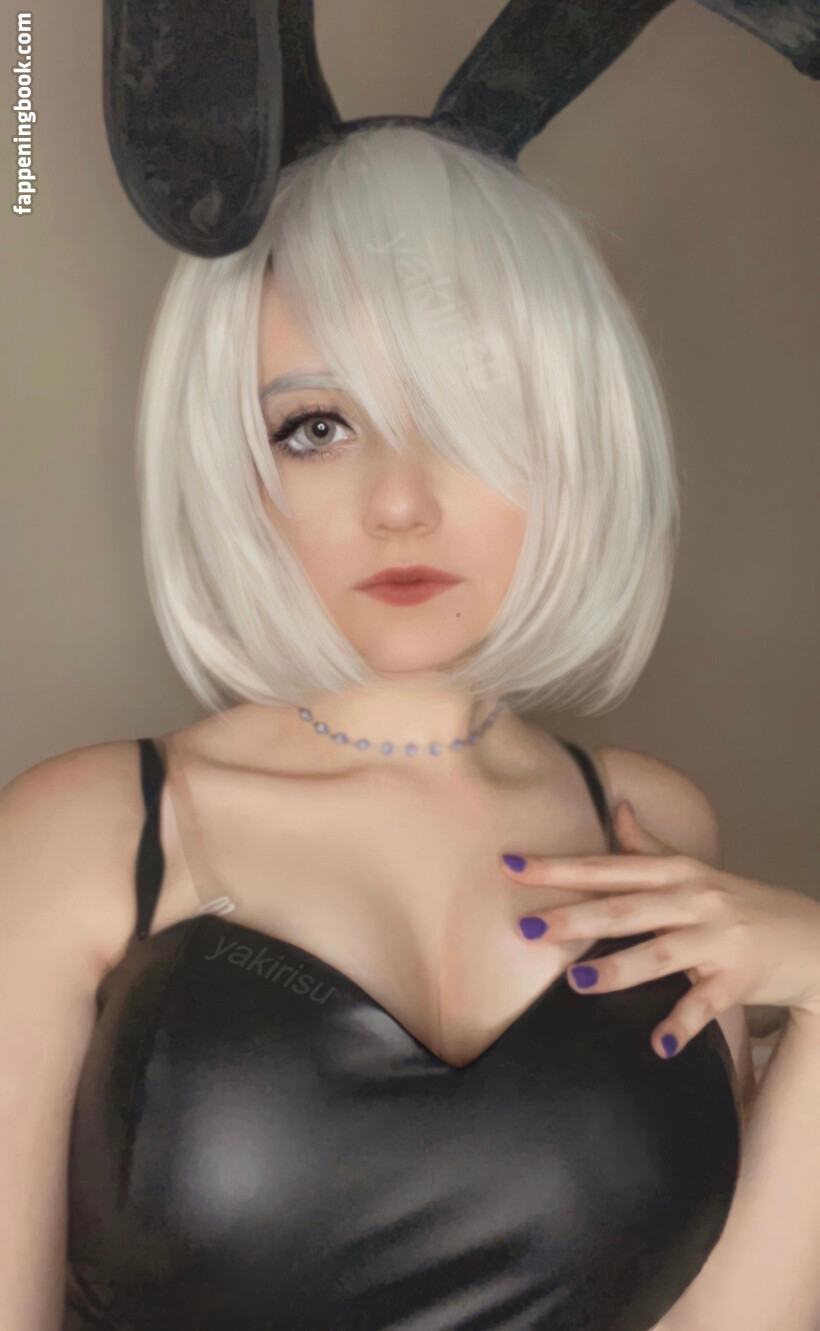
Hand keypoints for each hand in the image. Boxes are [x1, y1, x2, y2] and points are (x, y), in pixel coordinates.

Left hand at [500, 801, 819, 1056]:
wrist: (815, 938)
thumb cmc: (744, 903)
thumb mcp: (697, 870)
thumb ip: (649, 846)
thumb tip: (615, 807)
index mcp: (677, 872)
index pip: (606, 867)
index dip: (558, 867)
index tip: (511, 864)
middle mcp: (694, 900)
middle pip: (626, 907)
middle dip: (575, 916)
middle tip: (529, 927)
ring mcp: (717, 940)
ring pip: (660, 953)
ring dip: (619, 968)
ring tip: (577, 982)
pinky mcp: (739, 979)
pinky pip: (705, 1004)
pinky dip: (681, 1025)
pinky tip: (657, 1045)